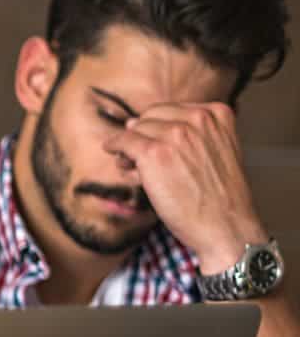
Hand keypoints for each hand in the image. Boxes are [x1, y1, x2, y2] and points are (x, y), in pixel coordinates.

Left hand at [104, 103, 267, 272]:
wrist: (224, 226)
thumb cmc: (218, 197)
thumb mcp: (217, 152)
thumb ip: (188, 135)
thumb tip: (132, 123)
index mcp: (217, 114)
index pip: (171, 111)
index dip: (158, 129)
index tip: (155, 146)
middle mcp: (197, 119)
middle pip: (151, 117)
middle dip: (143, 136)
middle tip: (139, 159)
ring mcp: (175, 134)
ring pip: (136, 130)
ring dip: (130, 147)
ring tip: (133, 168)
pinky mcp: (153, 152)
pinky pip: (124, 141)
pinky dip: (114, 145)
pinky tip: (112, 151)